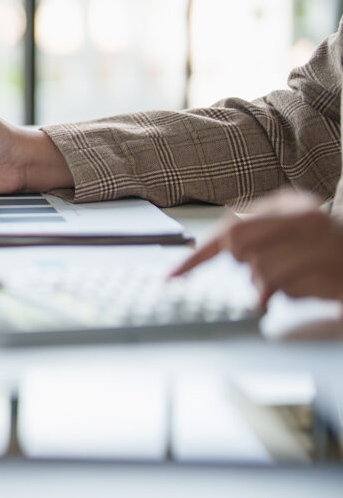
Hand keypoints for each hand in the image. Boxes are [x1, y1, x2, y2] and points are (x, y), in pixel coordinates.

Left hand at [170, 190, 342, 307]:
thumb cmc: (325, 251)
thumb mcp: (288, 234)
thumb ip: (253, 238)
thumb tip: (226, 252)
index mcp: (290, 203)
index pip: (230, 226)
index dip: (198, 255)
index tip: (172, 276)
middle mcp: (304, 216)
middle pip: (239, 245)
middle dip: (246, 263)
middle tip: (271, 265)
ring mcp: (320, 242)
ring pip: (260, 271)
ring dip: (272, 283)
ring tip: (299, 275)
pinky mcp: (330, 268)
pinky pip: (287, 289)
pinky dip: (293, 294)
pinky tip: (312, 284)